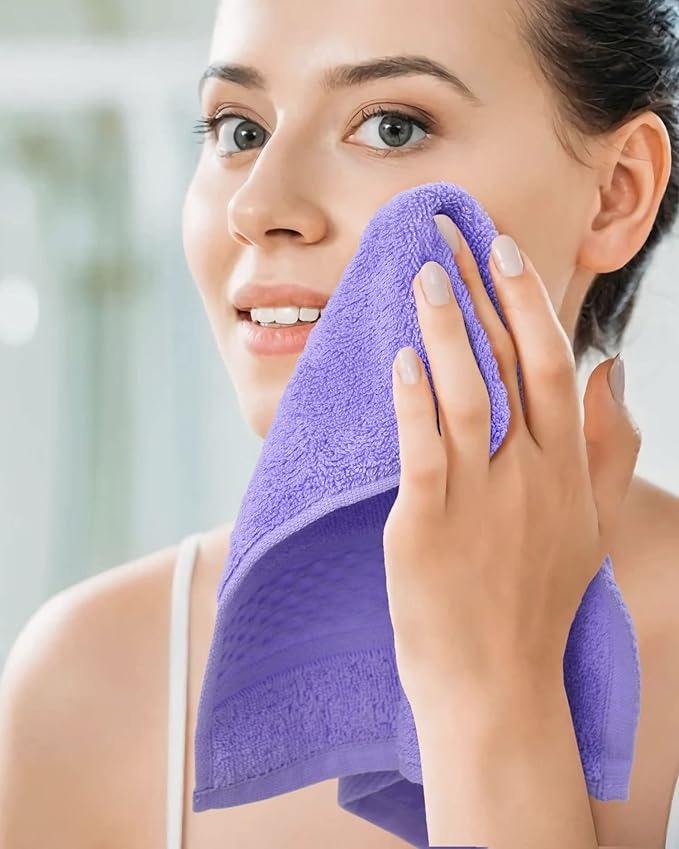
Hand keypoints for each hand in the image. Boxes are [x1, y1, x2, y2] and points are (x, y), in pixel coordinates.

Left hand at [384, 214, 641, 710]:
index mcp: (567, 471)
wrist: (497, 689)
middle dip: (484, 290)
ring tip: (422, 275)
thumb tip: (612, 369)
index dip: (529, 300)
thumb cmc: (537, 606)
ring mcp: (481, 501)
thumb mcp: (591, 527)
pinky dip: (412, 398)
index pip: (553, 364)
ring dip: (445, 328)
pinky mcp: (428, 527)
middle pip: (513, 362)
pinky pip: (422, 449)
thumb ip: (608, 447)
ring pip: (467, 393)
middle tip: (453, 233)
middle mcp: (531, 476)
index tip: (505, 249)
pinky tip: (399, 356)